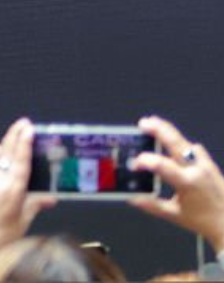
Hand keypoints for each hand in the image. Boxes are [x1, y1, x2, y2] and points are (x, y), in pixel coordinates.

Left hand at [0, 118, 52, 255]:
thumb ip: (36, 205)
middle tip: (22, 123)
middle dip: (15, 135)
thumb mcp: (24, 220)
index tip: (28, 128)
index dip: (24, 142)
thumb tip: (50, 199)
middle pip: (7, 153)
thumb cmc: (1, 237)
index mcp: (12, 189)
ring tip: (14, 133)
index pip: (20, 160)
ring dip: (6, 144)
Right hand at [131, 115, 223, 251]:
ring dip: (169, 133)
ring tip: (154, 126)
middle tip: (143, 123)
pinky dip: (182, 144)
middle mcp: (197, 169)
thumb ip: (151, 205)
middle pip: (176, 142)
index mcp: (187, 182)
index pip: (161, 164)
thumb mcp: (174, 215)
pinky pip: (195, 149)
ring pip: (185, 142)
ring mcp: (206, 165)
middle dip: (159, 129)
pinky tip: (174, 146)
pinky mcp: (211, 165)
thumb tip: (132, 198)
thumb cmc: (205, 221)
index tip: (134, 165)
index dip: (143, 161)